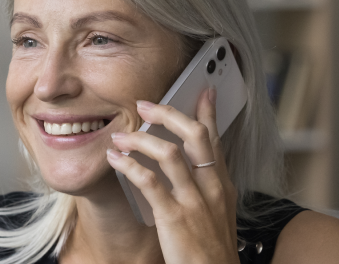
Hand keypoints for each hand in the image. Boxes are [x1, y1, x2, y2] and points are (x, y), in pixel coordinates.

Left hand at [105, 88, 238, 263]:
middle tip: (144, 104)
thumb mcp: (216, 215)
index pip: (216, 139)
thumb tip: (184, 168)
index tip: (202, 90)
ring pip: (169, 153)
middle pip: (195, 135)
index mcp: (222, 186)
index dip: (208, 112)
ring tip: (120, 135)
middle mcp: (212, 188)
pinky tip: (116, 160)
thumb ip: (203, 189)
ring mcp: (194, 202)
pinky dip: (130, 165)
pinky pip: (150, 182)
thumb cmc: (210, 252)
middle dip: (167, 114)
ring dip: (140, 138)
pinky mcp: (175, 218)